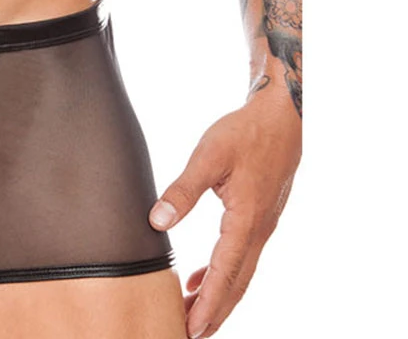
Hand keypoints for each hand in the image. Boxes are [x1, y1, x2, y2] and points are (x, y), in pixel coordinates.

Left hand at [148, 85, 301, 337]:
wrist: (280, 119)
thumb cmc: (244, 134)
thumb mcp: (208, 155)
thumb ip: (182, 189)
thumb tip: (157, 221)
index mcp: (246, 220)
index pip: (224, 273)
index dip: (207, 303)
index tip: (191, 328)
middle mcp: (258, 231)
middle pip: (235, 284)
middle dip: (213, 312)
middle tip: (189, 334)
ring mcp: (261, 227)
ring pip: (239, 274)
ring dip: (216, 296)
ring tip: (191, 316)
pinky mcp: (258, 219)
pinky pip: (240, 258)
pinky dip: (221, 275)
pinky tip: (198, 279)